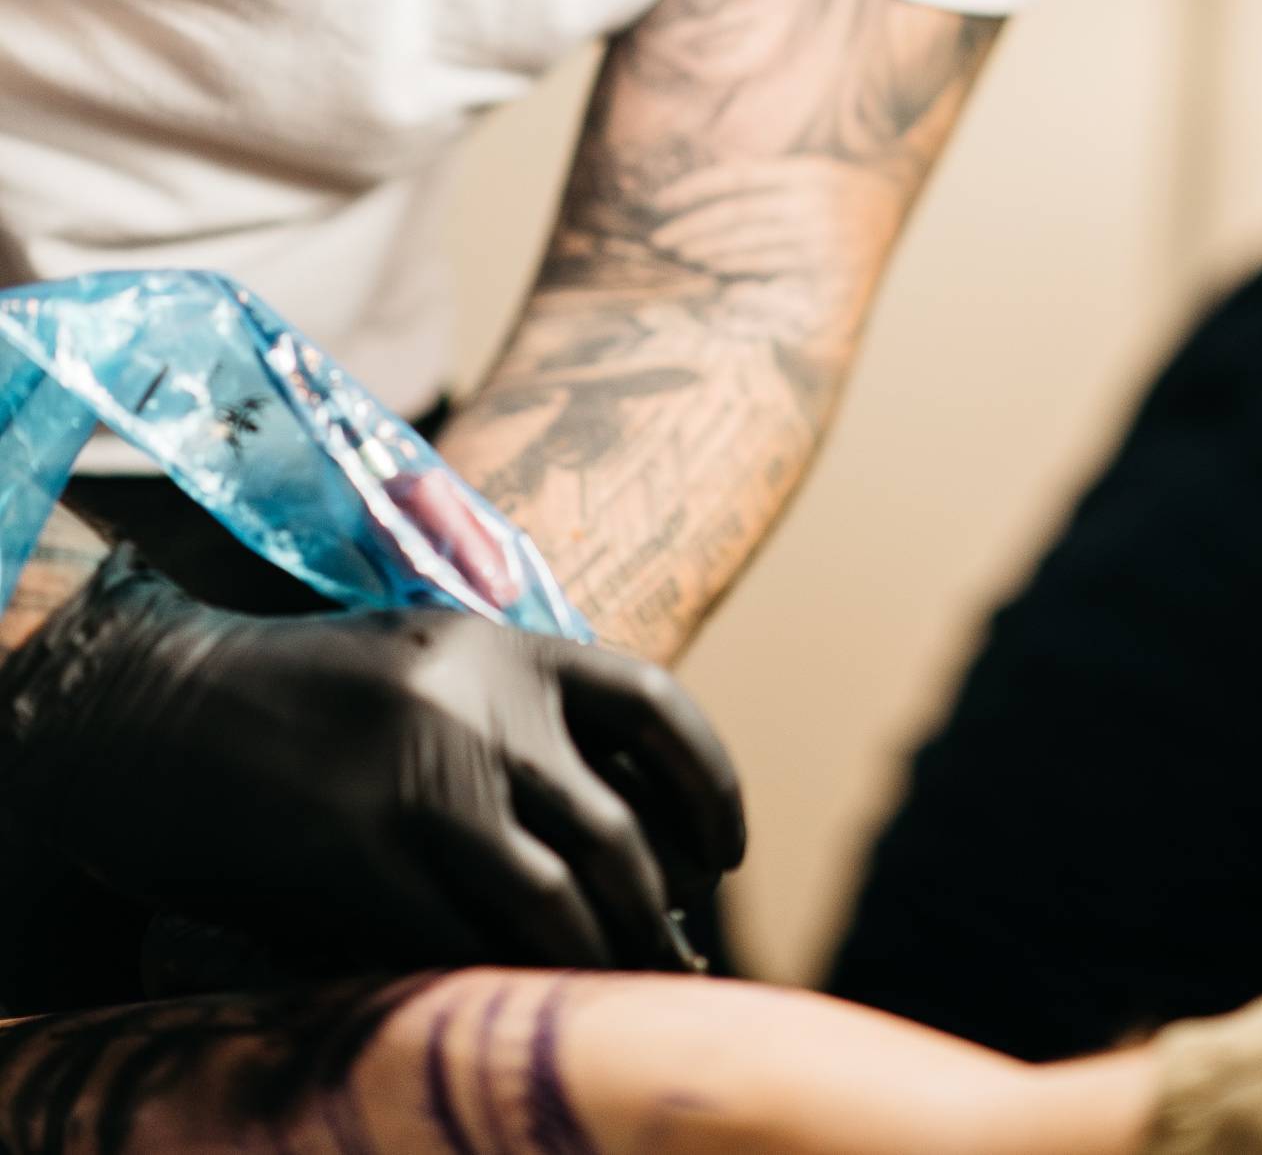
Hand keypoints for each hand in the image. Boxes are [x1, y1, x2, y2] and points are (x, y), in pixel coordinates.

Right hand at [0, 548, 744, 974]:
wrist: (147, 711)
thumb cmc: (288, 699)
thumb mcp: (418, 665)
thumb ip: (510, 713)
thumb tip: (616, 819)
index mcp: (499, 645)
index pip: (656, 706)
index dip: (711, 788)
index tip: (724, 856)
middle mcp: (475, 704)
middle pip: (619, 832)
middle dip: (656, 917)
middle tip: (666, 964)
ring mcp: (419, 781)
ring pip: (559, 903)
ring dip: (599, 968)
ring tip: (609, 999)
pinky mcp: (358, 859)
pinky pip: (464, 948)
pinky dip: (500, 989)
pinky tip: (509, 1006)